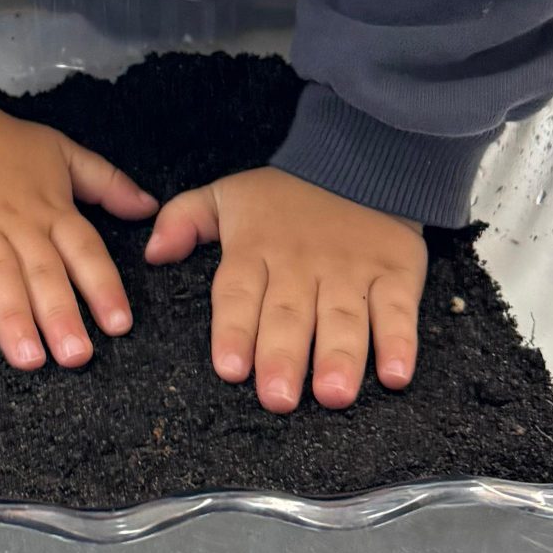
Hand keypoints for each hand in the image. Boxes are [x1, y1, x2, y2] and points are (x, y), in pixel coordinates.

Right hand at [0, 71, 152, 368]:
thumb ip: (106, 181)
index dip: (102, 287)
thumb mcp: (60, 151)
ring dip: (11, 316)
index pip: (84, 251)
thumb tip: (148, 206)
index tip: (119, 325)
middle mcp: (13, 224)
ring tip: (27, 357)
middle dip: (61, 314)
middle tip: (76, 356)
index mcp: (48, 209)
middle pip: (42, 272)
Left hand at [147, 166, 426, 410]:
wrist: (361, 155)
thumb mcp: (227, 195)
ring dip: (339, 358)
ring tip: (332, 394)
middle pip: (289, 316)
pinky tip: (395, 375)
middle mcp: (302, 265)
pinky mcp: (396, 272)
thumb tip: (152, 253)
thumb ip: (184, 220)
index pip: (240, 294)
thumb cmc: (287, 192)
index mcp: (257, 250)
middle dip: (283, 357)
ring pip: (343, 319)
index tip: (230, 369)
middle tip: (277, 397)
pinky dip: (399, 342)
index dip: (235, 331)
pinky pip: (398, 310)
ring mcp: (351, 270)